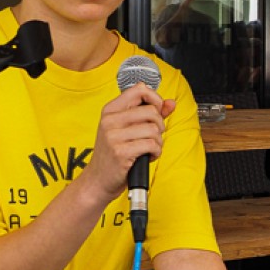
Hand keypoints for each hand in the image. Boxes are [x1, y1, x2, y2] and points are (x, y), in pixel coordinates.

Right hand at [84, 84, 176, 199]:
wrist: (98, 180)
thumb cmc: (114, 154)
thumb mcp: (128, 130)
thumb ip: (151, 115)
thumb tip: (171, 103)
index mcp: (111, 110)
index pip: (139, 89)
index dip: (155, 99)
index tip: (156, 112)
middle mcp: (110, 120)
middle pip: (151, 111)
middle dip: (159, 126)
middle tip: (153, 136)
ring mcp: (113, 136)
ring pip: (154, 129)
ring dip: (158, 142)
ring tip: (149, 148)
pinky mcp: (121, 152)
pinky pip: (152, 145)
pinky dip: (156, 152)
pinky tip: (147, 156)